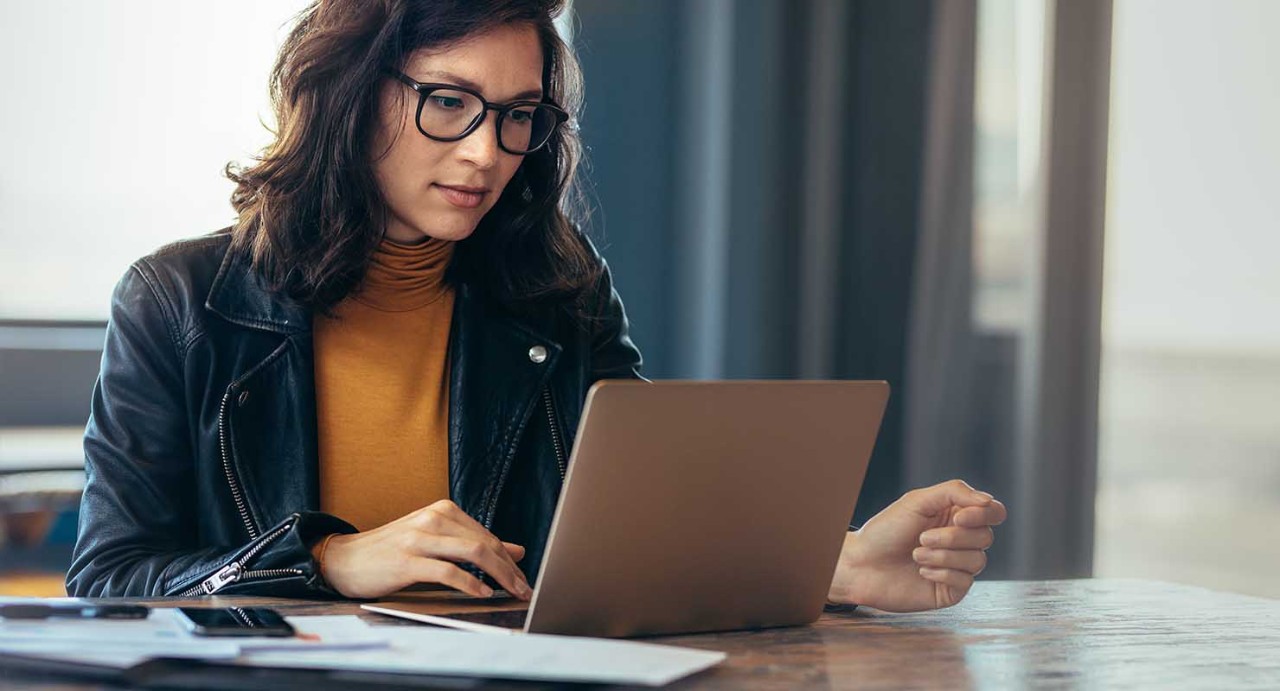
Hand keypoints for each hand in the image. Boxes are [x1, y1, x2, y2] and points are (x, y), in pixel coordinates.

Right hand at [320, 500, 531, 600]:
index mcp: (443, 510)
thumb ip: (473, 543)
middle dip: (510, 569)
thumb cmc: (392, 551)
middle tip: (525, 589)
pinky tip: (482, 593)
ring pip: (473, 553)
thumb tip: (516, 551)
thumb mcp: (435, 540)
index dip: (509, 559)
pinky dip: (470, 584)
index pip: (487, 535)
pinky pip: (448, 571)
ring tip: (511, 592)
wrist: (345, 558)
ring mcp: (420, 538)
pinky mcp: (407, 561)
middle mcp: (434, 518)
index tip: (523, 578)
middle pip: (485, 543)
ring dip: (499, 575)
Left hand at [827, 479, 1006, 611]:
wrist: (862, 564)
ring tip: (916, 554)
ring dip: (943, 556)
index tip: (958, 518)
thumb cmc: (886, 530)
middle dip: (952, 537)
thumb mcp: (918, 501)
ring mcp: (958, 566)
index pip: (993, 512)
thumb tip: (988, 501)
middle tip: (922, 538)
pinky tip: (921, 571)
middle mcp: (961, 540)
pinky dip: (942, 573)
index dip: (983, 515)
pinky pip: (965, 581)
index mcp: (956, 516)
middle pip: (986, 537)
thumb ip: (955, 492)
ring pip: (978, 560)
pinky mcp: (951, 590)